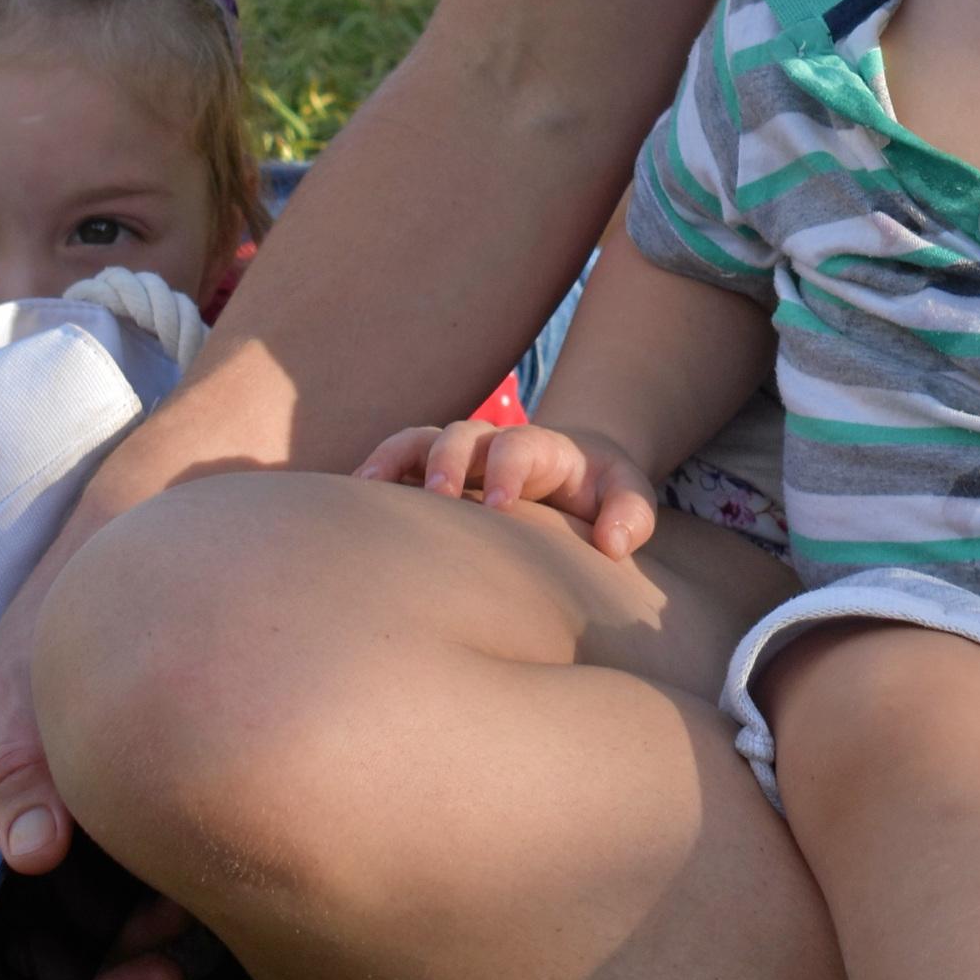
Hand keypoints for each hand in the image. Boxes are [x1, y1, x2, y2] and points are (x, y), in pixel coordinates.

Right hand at [0, 577, 189, 979]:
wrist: (129, 592)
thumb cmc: (60, 638)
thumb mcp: (32, 694)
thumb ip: (27, 768)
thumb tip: (31, 854)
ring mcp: (36, 863)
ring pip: (55, 965)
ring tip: (173, 974)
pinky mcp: (90, 861)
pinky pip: (106, 930)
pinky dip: (144, 948)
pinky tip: (188, 933)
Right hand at [355, 413, 660, 554]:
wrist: (573, 471)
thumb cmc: (598, 491)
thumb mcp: (628, 495)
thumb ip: (631, 513)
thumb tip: (613, 543)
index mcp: (540, 449)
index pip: (519, 446)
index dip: (506, 469)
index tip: (500, 506)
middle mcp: (490, 444)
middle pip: (460, 435)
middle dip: (447, 461)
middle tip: (439, 496)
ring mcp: (456, 457)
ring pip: (416, 443)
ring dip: (393, 461)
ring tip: (366, 490)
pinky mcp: (429, 473)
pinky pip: (393, 463)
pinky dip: (371, 475)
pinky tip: (347, 504)